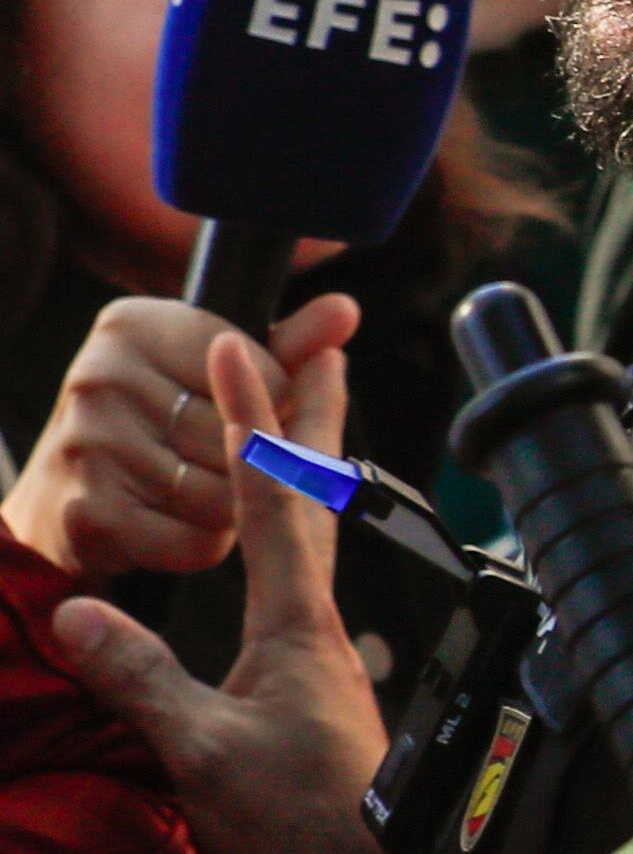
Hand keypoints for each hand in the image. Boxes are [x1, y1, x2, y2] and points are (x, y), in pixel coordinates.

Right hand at [0, 292, 355, 578]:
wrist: (66, 497)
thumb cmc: (158, 424)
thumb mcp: (214, 372)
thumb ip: (288, 345)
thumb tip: (345, 311)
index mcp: (134, 326)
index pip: (267, 373)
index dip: (282, 407)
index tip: (258, 409)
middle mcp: (102, 376)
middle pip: (247, 436)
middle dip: (257, 463)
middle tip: (221, 461)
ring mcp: (90, 445)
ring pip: (228, 492)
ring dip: (236, 508)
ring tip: (197, 490)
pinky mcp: (90, 513)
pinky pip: (196, 538)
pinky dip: (206, 543)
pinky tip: (180, 524)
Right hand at [50, 332, 393, 853]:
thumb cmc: (302, 827)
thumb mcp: (202, 754)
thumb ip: (140, 679)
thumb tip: (79, 608)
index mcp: (297, 624)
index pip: (271, 499)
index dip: (252, 421)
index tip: (242, 348)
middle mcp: (321, 624)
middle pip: (316, 500)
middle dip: (308, 418)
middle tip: (319, 347)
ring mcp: (324, 654)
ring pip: (315, 538)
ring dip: (303, 470)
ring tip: (298, 418)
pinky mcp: (317, 687)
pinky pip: (301, 583)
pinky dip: (291, 536)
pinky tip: (282, 545)